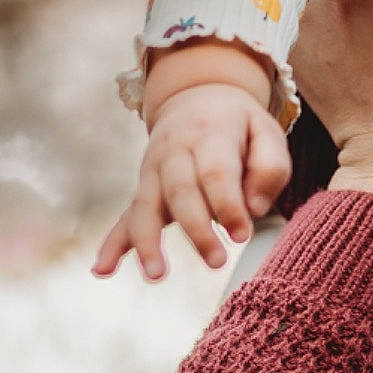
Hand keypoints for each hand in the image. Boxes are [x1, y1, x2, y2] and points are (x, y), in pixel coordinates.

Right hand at [93, 84, 291, 279]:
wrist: (198, 97)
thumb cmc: (241, 126)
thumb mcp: (267, 132)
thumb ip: (270, 168)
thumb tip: (254, 210)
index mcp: (210, 133)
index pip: (216, 172)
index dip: (228, 205)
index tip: (242, 236)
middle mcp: (174, 150)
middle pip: (180, 191)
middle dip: (196, 229)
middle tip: (217, 261)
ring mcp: (153, 169)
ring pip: (146, 206)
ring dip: (148, 243)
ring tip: (157, 275)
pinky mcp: (144, 189)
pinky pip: (126, 217)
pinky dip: (113, 244)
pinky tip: (102, 270)